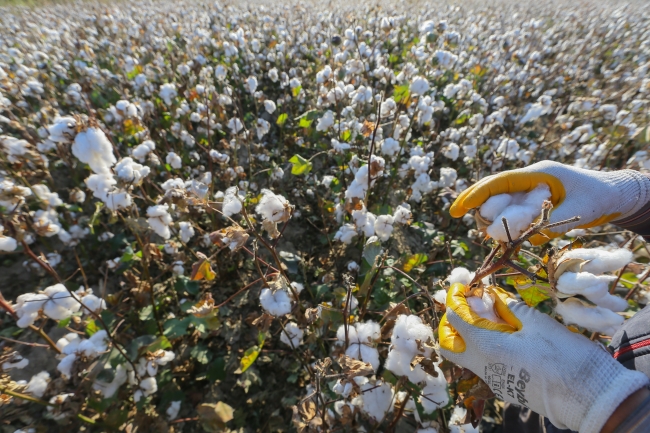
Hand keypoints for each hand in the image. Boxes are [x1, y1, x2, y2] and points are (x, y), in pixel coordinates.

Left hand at [439, 283, 648, 432]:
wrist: (592, 399)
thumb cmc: (567, 356)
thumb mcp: (538, 324)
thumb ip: (510, 309)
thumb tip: (494, 297)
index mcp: (488, 347)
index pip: (456, 319)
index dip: (455, 300)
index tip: (460, 286)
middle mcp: (484, 367)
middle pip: (450, 346)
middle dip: (452, 325)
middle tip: (468, 308)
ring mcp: (495, 382)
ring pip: (467, 358)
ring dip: (470, 337)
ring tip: (492, 319)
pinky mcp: (507, 390)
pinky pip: (485, 367)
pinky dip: (486, 350)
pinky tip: (505, 338)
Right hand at [449, 161, 649, 243]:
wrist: (614, 196)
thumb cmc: (599, 196)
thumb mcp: (580, 209)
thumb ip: (554, 223)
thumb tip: (530, 239)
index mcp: (537, 175)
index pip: (499, 183)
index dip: (476, 194)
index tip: (457, 210)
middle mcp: (528, 183)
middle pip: (493, 196)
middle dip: (483, 214)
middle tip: (486, 234)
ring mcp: (528, 195)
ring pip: (500, 209)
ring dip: (497, 225)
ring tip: (500, 239)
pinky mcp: (531, 207)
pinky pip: (513, 219)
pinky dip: (511, 230)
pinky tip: (517, 238)